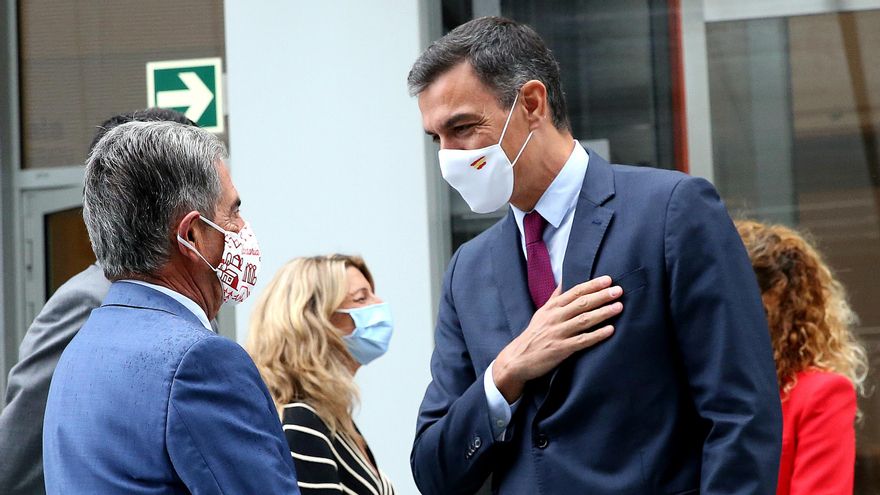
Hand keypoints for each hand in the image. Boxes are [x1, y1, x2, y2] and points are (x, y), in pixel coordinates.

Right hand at [492, 276, 622, 402]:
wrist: (518, 359)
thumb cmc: (533, 335)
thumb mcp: (541, 313)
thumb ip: (555, 298)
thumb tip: (564, 282)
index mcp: (552, 308)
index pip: (574, 292)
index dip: (592, 285)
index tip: (608, 280)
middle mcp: (555, 318)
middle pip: (581, 304)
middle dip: (601, 296)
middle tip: (618, 290)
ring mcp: (558, 333)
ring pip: (583, 320)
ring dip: (602, 313)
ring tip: (618, 307)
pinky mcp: (561, 349)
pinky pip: (582, 341)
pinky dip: (596, 335)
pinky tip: (610, 330)